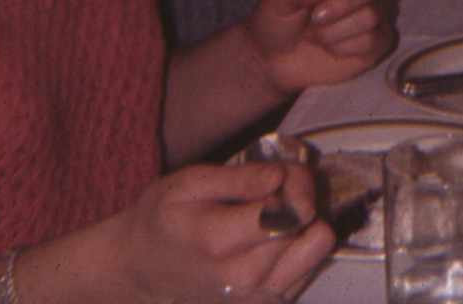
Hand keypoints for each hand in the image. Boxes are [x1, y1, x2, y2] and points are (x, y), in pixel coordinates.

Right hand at [106, 160, 332, 302]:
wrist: (144, 270)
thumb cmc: (164, 219)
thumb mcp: (187, 184)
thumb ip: (239, 178)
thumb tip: (280, 176)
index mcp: (220, 243)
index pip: (288, 211)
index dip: (291, 181)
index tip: (275, 172)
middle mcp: (245, 278)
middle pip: (306, 224)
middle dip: (298, 194)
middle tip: (271, 186)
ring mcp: (259, 296)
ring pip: (318, 245)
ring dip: (304, 220)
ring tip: (274, 211)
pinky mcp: (270, 302)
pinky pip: (312, 265)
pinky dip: (300, 243)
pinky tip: (272, 235)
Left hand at [246, 0, 396, 94]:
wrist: (275, 60)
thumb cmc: (277, 22)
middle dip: (344, 4)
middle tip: (316, 17)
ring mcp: (373, 13)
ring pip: (372, 15)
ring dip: (335, 31)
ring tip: (315, 35)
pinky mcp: (378, 41)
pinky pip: (374, 41)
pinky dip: (345, 48)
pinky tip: (330, 48)